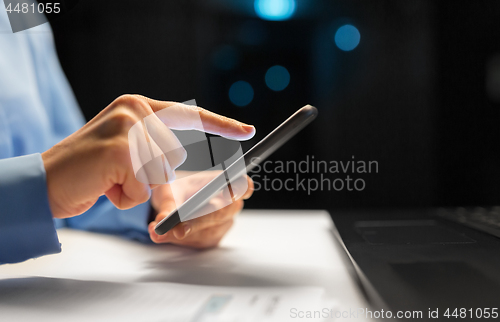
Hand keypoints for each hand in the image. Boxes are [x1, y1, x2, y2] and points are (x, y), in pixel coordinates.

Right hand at [42, 95, 254, 218]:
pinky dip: (126, 198)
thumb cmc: (86, 169)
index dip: (220, 125)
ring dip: (137, 187)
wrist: (44, 181)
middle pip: (174, 156)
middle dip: (150, 175)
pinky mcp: (121, 152)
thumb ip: (149, 142)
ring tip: (108, 179)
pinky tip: (103, 187)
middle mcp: (134, 110)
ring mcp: (127, 128)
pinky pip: (144, 190)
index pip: (187, 114)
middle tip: (116, 173)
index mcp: (137, 106)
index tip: (248, 131)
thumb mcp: (122, 146)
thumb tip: (178, 159)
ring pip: (161, 174)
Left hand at [148, 171, 253, 247]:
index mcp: (223, 182)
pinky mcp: (212, 238)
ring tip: (158, 230)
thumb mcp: (169, 191)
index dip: (240, 189)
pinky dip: (177, 240)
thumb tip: (163, 220)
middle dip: (197, 223)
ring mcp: (224, 223)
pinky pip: (196, 243)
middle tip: (178, 230)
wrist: (172, 200)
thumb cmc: (177, 189)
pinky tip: (161, 235)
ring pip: (206, 232)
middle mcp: (229, 203)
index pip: (241, 185)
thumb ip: (169, 205)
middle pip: (221, 214)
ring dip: (180, 234)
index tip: (231, 192)